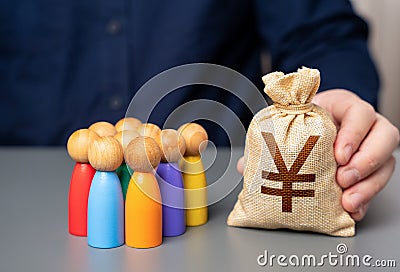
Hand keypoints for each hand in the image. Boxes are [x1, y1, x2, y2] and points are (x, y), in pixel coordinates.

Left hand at [237, 89, 398, 220]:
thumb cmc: (304, 125)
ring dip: (369, 184)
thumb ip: (272, 140)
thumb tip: (244, 166)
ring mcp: (371, 147)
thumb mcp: (289, 126)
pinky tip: (352, 212)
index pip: (360, 113)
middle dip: (366, 161)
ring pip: (387, 163)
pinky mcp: (371, 170)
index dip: (354, 133)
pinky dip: (366, 200)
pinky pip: (378, 184)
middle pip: (385, 136)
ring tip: (348, 201)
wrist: (313, 131)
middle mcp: (365, 126)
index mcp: (344, 108)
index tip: (338, 155)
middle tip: (343, 179)